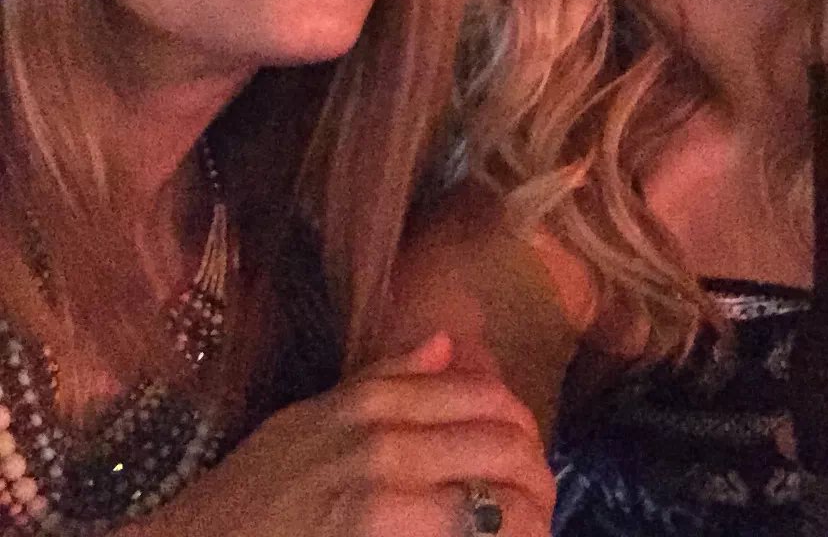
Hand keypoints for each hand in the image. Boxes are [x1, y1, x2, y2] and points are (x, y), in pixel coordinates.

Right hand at [131, 332, 554, 536]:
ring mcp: (385, 506)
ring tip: (532, 529)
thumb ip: (383, 378)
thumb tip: (445, 343)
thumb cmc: (252, 491)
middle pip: (502, 449)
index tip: (525, 446)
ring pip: (498, 507)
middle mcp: (385, 446)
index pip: (483, 396)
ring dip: (529, 520)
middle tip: (540, 497)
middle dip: (537, 475)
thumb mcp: (310, 417)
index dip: (520, 422)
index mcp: (371, 404)